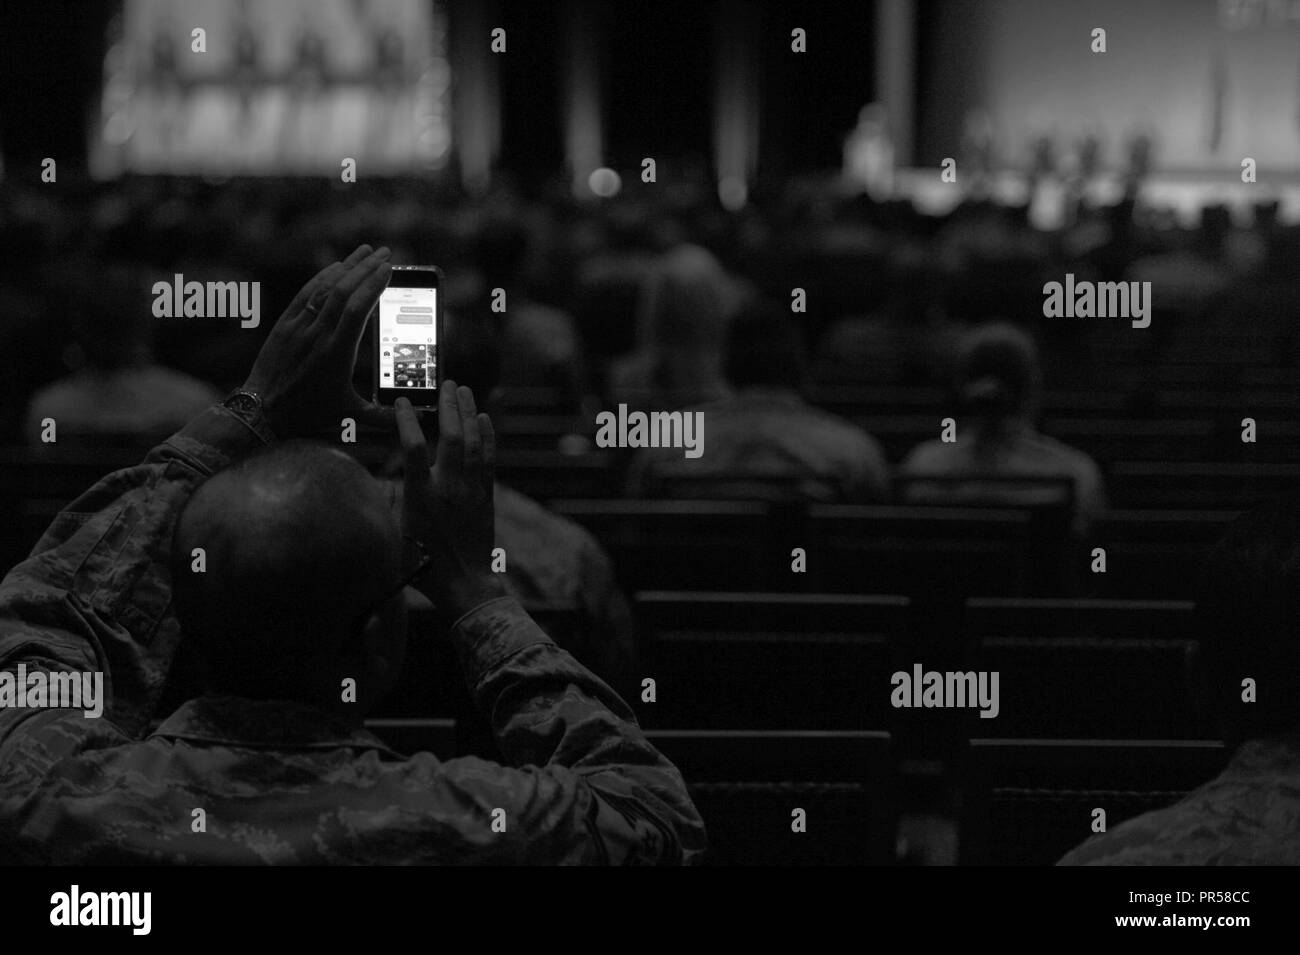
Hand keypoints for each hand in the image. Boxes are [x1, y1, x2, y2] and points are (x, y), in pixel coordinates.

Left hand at [242, 244, 393, 437]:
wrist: (261, 411)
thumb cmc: (307, 414)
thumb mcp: (347, 415)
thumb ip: (381, 417)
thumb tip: (409, 419)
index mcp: (337, 353)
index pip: (359, 310)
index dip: (374, 285)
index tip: (389, 269)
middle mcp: (318, 335)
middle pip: (344, 292)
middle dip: (366, 268)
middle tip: (385, 253)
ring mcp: (299, 327)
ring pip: (325, 288)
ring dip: (347, 267)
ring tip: (365, 251)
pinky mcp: (284, 325)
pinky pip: (305, 294)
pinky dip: (322, 277)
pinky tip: (335, 267)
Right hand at [395, 382, 504, 617]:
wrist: (465, 585)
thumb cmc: (423, 566)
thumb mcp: (395, 535)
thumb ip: (389, 502)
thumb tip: (382, 478)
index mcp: (421, 499)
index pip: (413, 450)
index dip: (408, 423)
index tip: (403, 403)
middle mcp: (449, 489)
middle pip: (450, 438)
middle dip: (448, 407)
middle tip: (445, 382)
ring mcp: (471, 491)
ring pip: (472, 444)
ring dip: (468, 414)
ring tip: (463, 390)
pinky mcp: (486, 496)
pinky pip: (488, 460)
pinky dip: (486, 437)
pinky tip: (484, 419)